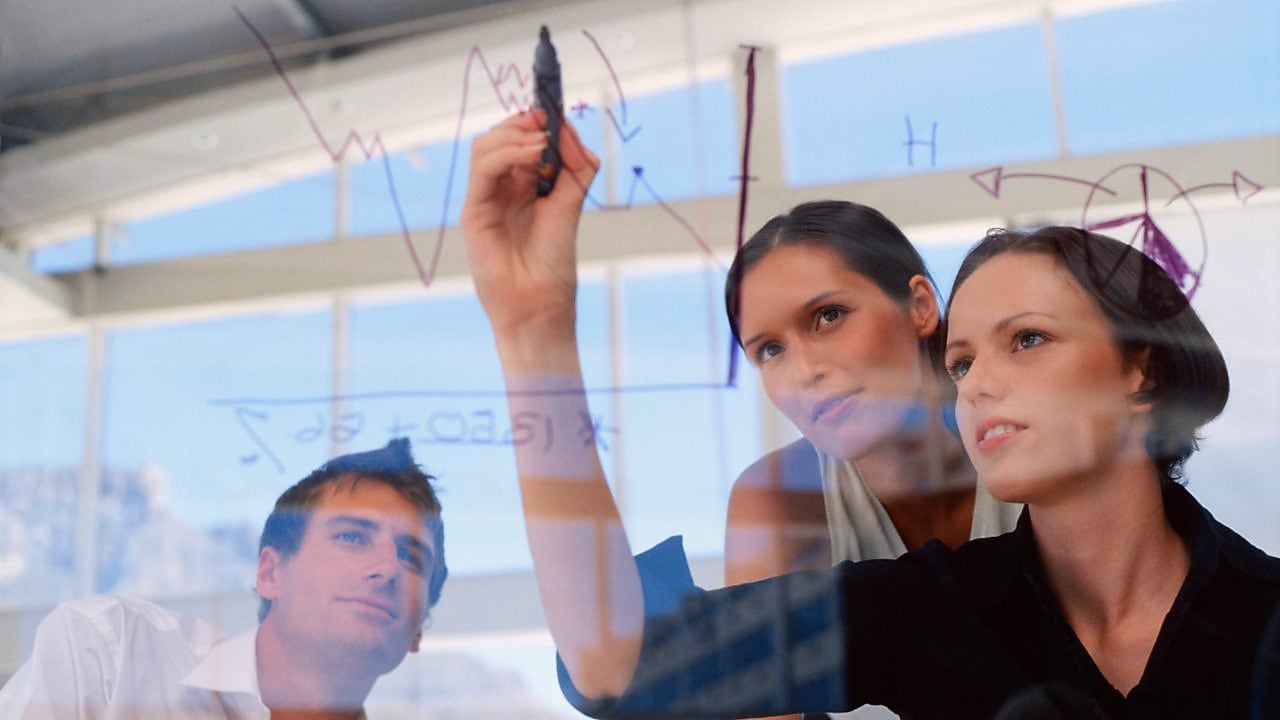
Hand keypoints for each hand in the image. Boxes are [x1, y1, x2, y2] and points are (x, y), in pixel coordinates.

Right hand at [462, 110, 599, 339]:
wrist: (539, 302)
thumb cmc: (553, 262)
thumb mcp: (572, 205)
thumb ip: (577, 168)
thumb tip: (569, 130)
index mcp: (522, 185)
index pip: (520, 139)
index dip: (535, 121)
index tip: (555, 111)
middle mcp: (501, 188)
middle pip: (500, 136)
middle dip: (523, 122)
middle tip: (547, 121)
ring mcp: (485, 198)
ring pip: (486, 146)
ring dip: (515, 135)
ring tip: (542, 143)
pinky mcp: (473, 211)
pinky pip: (482, 168)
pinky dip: (506, 153)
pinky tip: (533, 154)